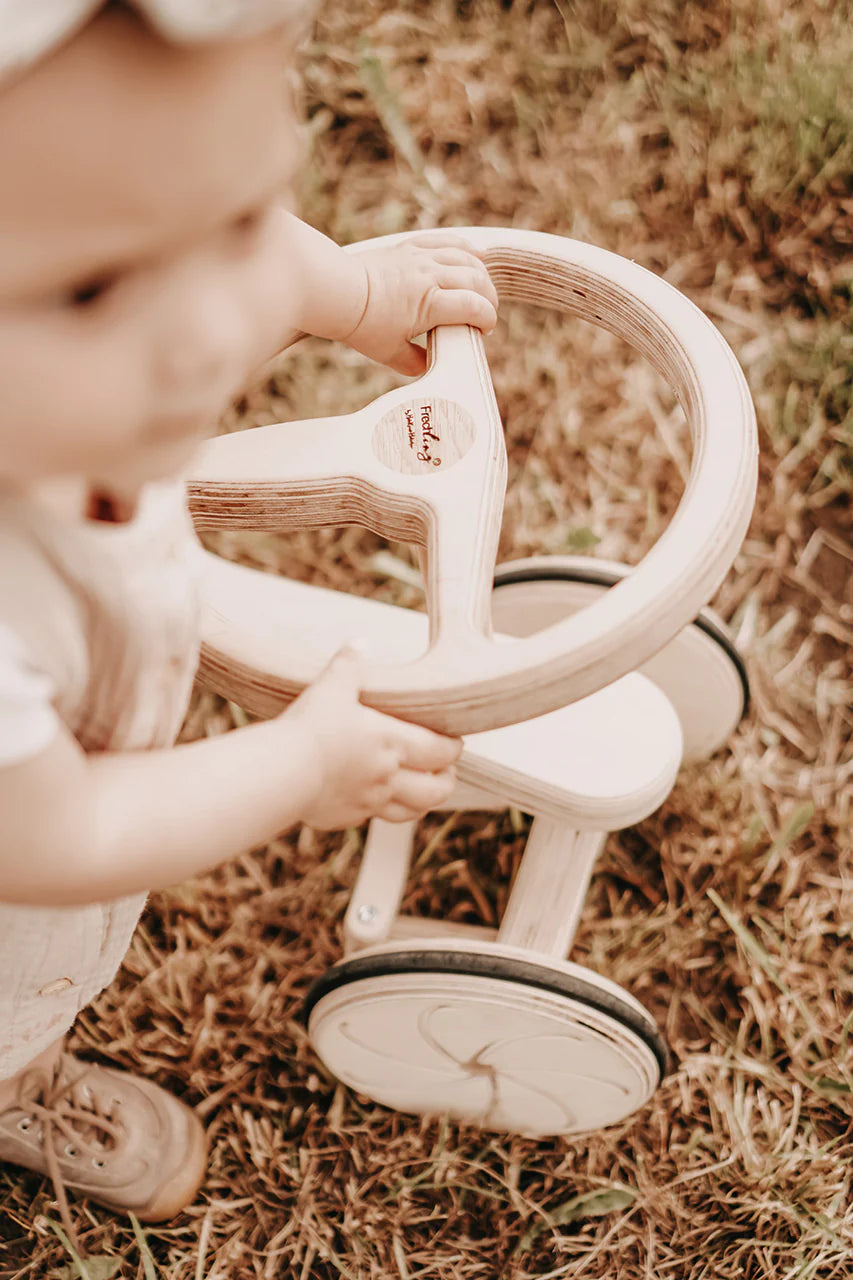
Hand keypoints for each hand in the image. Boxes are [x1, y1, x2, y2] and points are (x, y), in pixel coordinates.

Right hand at [283, 647, 461, 828]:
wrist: (282, 771)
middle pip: (436, 789)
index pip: (440, 750)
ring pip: (411, 811)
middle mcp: (388, 776)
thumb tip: (360, 642)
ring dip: (422, 802)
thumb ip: (348, 665)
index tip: (455, 742)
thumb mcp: (331, 687)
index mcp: (393, 742)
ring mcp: (369, 801)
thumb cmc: (311, 727)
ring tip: (423, 791)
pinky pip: (373, 819)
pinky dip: (383, 811)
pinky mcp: (346, 817)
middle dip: (446, 780)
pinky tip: (375, 800)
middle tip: (445, 770)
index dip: (453, 748)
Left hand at [344, 233, 498, 374]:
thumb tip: (433, 365)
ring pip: (466, 258)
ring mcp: (421, 257)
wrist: (337, 292)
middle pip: (477, 280)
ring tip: (482, 290)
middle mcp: (430, 274)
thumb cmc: (362, 324)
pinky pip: (446, 241)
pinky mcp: (411, 247)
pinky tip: (476, 253)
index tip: (484, 331)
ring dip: (481, 275)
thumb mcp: (390, 353)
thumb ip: (416, 362)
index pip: (474, 307)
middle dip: (489, 299)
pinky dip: (465, 247)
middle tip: (486, 315)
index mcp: (430, 302)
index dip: (487, 319)